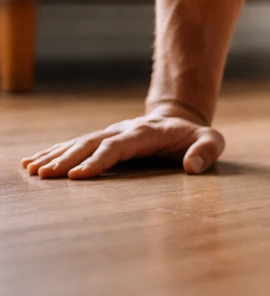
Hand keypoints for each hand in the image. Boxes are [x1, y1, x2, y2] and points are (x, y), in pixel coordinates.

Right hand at [21, 105, 224, 179]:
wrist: (182, 120)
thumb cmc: (196, 137)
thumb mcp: (212, 141)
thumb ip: (206, 151)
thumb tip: (192, 167)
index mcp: (147, 132)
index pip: (118, 146)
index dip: (99, 159)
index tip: (78, 175)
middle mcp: (124, 130)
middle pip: (92, 142)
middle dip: (68, 159)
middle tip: (45, 175)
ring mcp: (111, 133)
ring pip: (79, 142)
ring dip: (55, 155)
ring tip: (32, 170)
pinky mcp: (103, 139)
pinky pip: (76, 145)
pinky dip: (54, 152)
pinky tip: (32, 163)